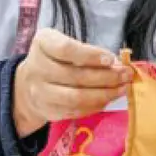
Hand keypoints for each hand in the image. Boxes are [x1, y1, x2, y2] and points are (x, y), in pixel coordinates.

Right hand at [13, 28, 132, 136]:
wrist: (29, 84)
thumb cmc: (55, 59)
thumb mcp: (65, 44)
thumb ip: (88, 52)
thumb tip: (117, 64)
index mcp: (43, 44)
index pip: (66, 50)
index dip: (91, 55)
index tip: (112, 59)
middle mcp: (38, 68)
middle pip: (76, 76)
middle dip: (107, 77)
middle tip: (126, 75)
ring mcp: (41, 92)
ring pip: (76, 97)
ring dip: (104, 94)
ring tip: (122, 89)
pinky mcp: (48, 111)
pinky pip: (76, 111)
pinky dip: (96, 106)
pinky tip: (108, 99)